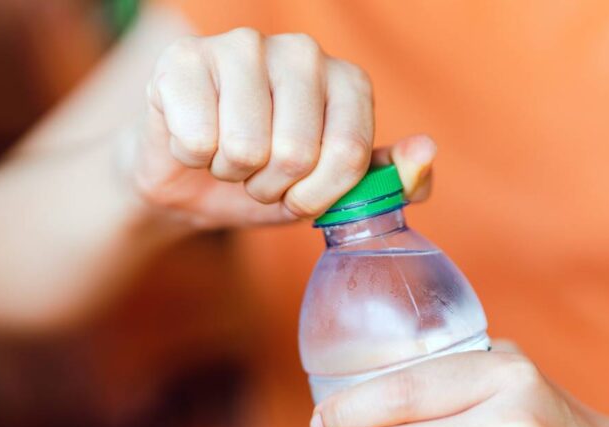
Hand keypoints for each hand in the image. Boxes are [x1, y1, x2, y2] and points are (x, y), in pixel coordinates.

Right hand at [132, 28, 434, 228]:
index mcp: (346, 81)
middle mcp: (301, 53)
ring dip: (232, 174)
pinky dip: (193, 157)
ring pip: (245, 147)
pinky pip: (198, 140)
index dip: (317, 197)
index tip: (299, 197)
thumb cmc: (268, 181)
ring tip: (228, 157)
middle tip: (258, 176)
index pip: (349, 154)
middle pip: (296, 153)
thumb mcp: (332, 194)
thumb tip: (423, 152)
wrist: (192, 179)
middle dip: (271, 187)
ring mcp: (242, 47)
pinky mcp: (185, 59)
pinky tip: (195, 140)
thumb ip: (386, 181)